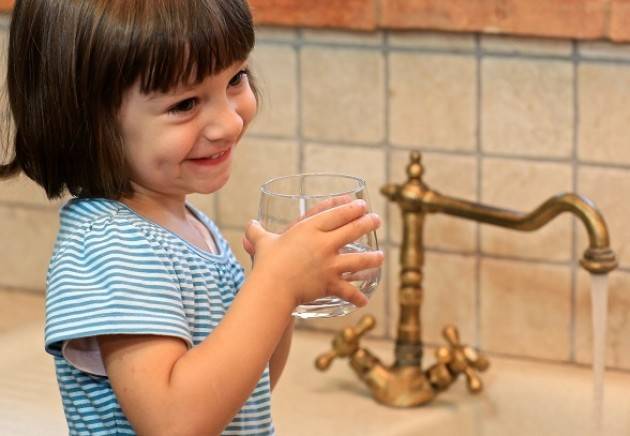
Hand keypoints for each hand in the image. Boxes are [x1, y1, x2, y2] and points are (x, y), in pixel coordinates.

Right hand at [245, 199, 382, 308]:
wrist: (272, 287)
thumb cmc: (266, 262)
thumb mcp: (262, 242)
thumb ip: (257, 232)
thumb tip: (249, 224)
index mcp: (310, 229)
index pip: (337, 214)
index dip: (352, 208)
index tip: (362, 205)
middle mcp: (324, 244)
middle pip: (352, 230)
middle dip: (367, 224)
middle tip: (377, 220)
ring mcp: (330, 264)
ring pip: (359, 259)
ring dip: (372, 258)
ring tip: (380, 256)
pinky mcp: (330, 283)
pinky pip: (348, 290)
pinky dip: (357, 297)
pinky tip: (364, 300)